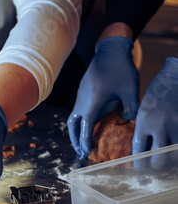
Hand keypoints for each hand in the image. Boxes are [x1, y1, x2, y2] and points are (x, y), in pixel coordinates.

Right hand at [68, 37, 138, 158]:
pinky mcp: (82, 93)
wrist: (110, 51)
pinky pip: (77, 111)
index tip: (85, 152)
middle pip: (73, 126)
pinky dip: (79, 122)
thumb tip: (128, 121)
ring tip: (81, 142)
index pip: (85, 127)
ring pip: (72, 119)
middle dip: (75, 140)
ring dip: (75, 132)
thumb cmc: (121, 69)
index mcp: (92, 103)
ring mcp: (80, 97)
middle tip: (81, 152)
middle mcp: (82, 102)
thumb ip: (130, 108)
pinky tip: (88, 125)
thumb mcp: (131, 90)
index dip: (84, 142)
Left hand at [132, 57, 177, 167]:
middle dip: (155, 165)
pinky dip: (177, 149)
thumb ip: (143, 128)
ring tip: (167, 161)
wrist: (175, 77)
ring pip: (174, 153)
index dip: (139, 163)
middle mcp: (160, 125)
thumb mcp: (144, 109)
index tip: (139, 168)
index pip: (139, 150)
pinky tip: (174, 150)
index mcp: (144, 122)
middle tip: (155, 167)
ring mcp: (176, 124)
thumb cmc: (157, 93)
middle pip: (157, 157)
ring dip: (170, 160)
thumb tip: (143, 149)